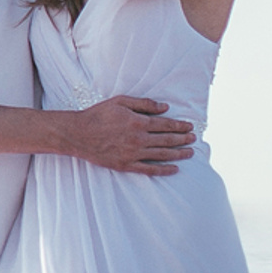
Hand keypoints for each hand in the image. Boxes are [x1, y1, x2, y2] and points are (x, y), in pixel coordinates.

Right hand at [64, 94, 193, 174]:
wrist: (77, 134)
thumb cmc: (97, 115)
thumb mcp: (120, 102)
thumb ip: (144, 104)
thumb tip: (165, 107)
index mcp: (138, 122)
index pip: (166, 124)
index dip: (180, 125)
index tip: (190, 126)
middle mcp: (138, 139)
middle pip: (167, 140)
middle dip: (183, 139)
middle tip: (194, 139)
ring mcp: (133, 154)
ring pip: (162, 155)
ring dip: (179, 154)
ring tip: (190, 153)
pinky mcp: (126, 165)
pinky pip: (149, 169)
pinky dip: (164, 170)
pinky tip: (174, 169)